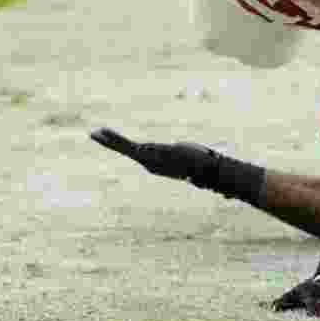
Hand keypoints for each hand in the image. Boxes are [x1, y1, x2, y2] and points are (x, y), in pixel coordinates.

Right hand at [89, 127, 218, 184]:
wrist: (202, 167)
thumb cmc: (205, 167)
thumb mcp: (204, 165)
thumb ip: (209, 172)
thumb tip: (226, 187)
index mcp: (158, 164)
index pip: (144, 155)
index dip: (137, 150)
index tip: (130, 146)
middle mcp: (149, 162)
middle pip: (129, 151)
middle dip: (115, 144)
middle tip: (97, 136)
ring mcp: (145, 158)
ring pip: (123, 148)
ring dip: (108, 140)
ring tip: (93, 133)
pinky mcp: (143, 153)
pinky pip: (124, 145)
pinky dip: (112, 139)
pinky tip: (101, 133)